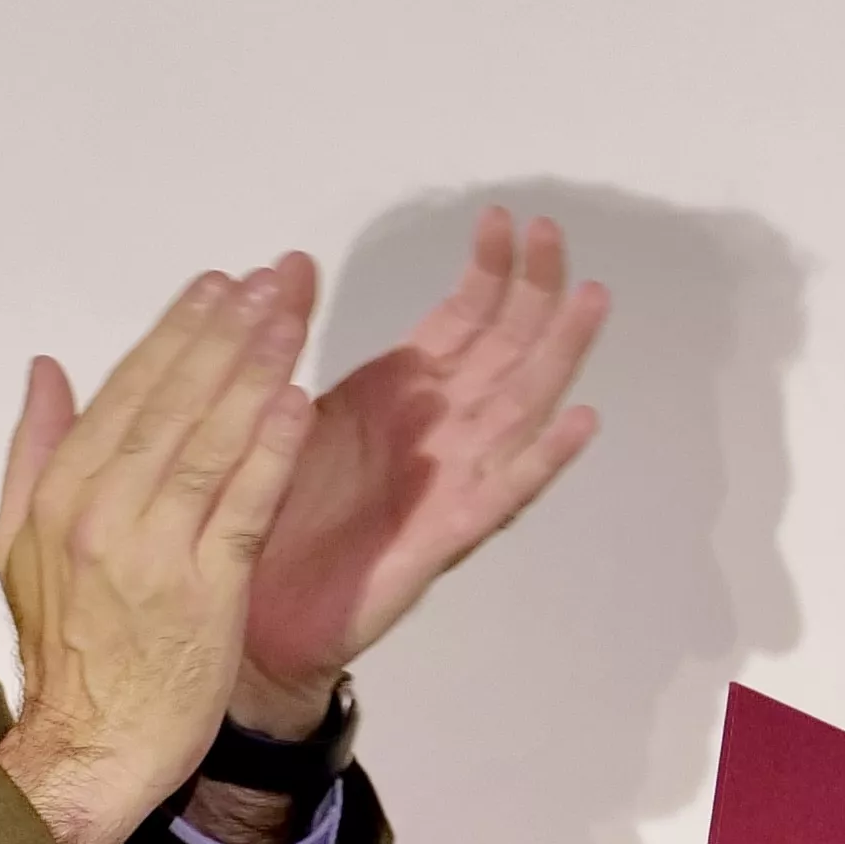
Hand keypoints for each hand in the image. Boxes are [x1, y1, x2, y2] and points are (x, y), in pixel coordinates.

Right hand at [0, 265, 319, 843]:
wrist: (88, 748)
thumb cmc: (67, 649)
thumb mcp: (21, 543)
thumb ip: (36, 449)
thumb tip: (47, 367)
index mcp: (59, 492)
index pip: (125, 391)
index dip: (176, 331)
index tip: (216, 284)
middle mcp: (101, 510)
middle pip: (172, 400)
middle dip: (226, 331)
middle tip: (271, 278)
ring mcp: (152, 549)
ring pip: (210, 440)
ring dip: (255, 370)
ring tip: (291, 314)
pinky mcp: (203, 591)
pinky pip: (242, 506)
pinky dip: (270, 451)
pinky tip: (298, 402)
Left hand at [232, 207, 608, 730]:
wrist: (253, 623)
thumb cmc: (265, 518)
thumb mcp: (269, 410)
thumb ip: (287, 339)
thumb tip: (286, 262)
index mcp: (396, 399)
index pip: (459, 323)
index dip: (485, 273)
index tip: (501, 220)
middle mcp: (436, 434)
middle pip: (505, 352)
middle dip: (534, 293)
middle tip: (557, 232)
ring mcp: (448, 484)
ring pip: (519, 410)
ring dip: (557, 357)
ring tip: (592, 302)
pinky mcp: (444, 538)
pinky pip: (502, 494)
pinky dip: (541, 459)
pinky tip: (577, 423)